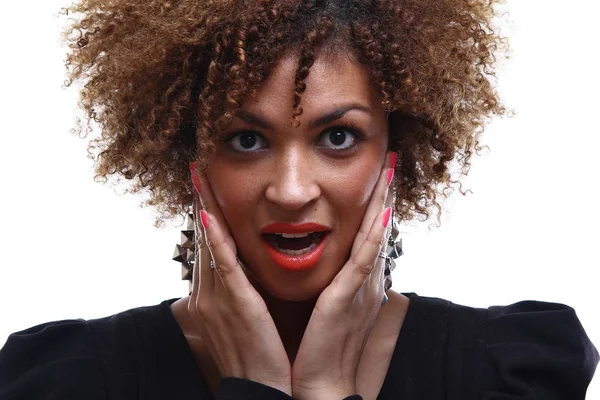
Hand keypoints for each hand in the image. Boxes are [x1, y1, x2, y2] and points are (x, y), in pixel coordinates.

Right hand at [186, 165, 291, 394]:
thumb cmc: (257, 356)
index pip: (209, 248)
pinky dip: (216, 241)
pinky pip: (225, 267)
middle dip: (202, 204)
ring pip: (211, 245)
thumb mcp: (243, 320)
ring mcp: (219, 299)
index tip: (206, 189)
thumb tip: (243, 271)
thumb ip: (240, 293)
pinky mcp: (236, 305)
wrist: (261, 390)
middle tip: (198, 171)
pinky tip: (210, 217)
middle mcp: (210, 294)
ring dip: (207, 210)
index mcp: (214, 297)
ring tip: (201, 179)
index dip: (206, 217)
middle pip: (204, 240)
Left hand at [291, 153, 395, 399]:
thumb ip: (337, 287)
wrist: (318, 386)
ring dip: (382, 203)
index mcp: (357, 283)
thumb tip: (340, 272)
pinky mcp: (346, 300)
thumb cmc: (322, 350)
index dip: (375, 205)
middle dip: (384, 195)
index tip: (379, 177)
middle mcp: (364, 282)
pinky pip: (362, 262)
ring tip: (390, 171)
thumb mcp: (330, 310)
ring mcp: (358, 289)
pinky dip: (372, 237)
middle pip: (376, 230)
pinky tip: (380, 213)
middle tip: (391, 161)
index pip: (368, 236)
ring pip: (374, 237)